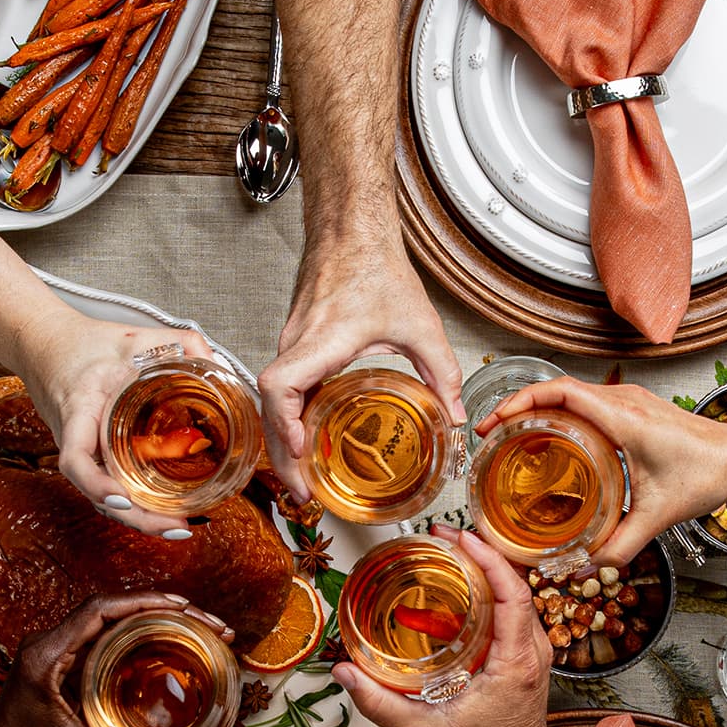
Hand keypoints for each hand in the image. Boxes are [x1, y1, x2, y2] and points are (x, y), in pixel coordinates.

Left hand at [0, 591, 232, 726]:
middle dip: (162, 609)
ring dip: (149, 618)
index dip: (146, 601)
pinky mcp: (58, 662)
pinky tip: (163, 646)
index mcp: (46, 655)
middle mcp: (47, 644)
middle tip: (204, 622)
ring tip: (193, 628)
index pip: (100, 608)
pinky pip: (100, 636)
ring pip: (107, 619)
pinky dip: (134, 635)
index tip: (183, 607)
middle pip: (111, 608)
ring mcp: (52, 650)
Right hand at [11, 307, 215, 537]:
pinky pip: (113, 485)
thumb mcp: (134, 336)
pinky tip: (164, 512)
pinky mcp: (94, 455)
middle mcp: (76, 439)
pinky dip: (137, 503)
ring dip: (141, 519)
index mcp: (79, 410)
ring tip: (178, 527)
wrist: (47, 345)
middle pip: (99, 494)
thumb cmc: (84, 344)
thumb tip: (219, 365)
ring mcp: (83, 451)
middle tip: (177, 527)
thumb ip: (181, 345)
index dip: (96, 484)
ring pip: (107, 498)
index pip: (75, 458)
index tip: (122, 499)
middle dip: (137, 518)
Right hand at [258, 238, 463, 497]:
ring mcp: (291, 344)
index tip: (300, 449)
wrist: (351, 233)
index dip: (284, 421)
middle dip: (282, 455)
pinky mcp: (294, 345)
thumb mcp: (420, 323)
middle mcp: (298, 343)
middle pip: (271, 408)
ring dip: (282, 442)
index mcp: (323, 338)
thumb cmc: (375, 267)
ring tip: (301, 480)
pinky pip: (281, 390)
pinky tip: (304, 444)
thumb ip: (441, 371)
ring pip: (272, 402)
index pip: (280, 383)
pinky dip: (287, 421)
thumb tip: (456, 416)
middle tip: (303, 493)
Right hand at [331, 528, 567, 726]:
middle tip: (444, 537)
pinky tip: (465, 588)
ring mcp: (535, 655)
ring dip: (488, 570)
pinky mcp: (529, 659)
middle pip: (517, 584)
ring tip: (451, 554)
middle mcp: (534, 653)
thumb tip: (345, 674)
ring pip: (518, 596)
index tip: (460, 538)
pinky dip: (493, 591)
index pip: (512, 593)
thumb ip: (380, 704)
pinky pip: (516, 612)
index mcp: (516, 663)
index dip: (487, 559)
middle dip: (481, 554)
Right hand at [481, 377, 726, 564]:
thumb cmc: (706, 475)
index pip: (560, 392)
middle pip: (557, 389)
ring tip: (512, 434)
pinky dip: (560, 412)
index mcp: (623, 418)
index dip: (521, 401)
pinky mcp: (633, 406)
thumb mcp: (657, 516)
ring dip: (538, 407)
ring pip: (570, 393)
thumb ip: (619, 546)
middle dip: (518, 406)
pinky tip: (550, 438)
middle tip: (492, 433)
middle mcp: (623, 400)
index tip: (495, 421)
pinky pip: (585, 401)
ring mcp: (629, 399)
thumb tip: (583, 566)